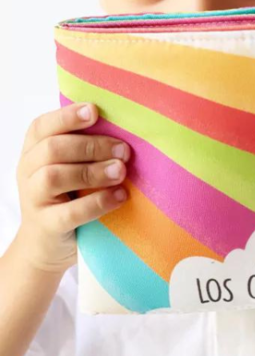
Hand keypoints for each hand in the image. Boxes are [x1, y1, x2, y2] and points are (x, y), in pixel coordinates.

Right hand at [15, 103, 130, 272]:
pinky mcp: (46, 226)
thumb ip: (85, 147)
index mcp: (34, 150)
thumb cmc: (67, 195)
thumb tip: (125, 129)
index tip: (95, 111)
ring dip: (93, 171)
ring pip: (55, 177)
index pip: (43, 126)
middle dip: (92, 146)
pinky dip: (98, 202)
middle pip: (53, 149)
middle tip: (124, 151)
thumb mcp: (70, 166)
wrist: (46, 244)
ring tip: (121, 171)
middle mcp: (28, 170)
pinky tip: (121, 196)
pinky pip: (70, 213)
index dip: (68, 116)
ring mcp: (33, 199)